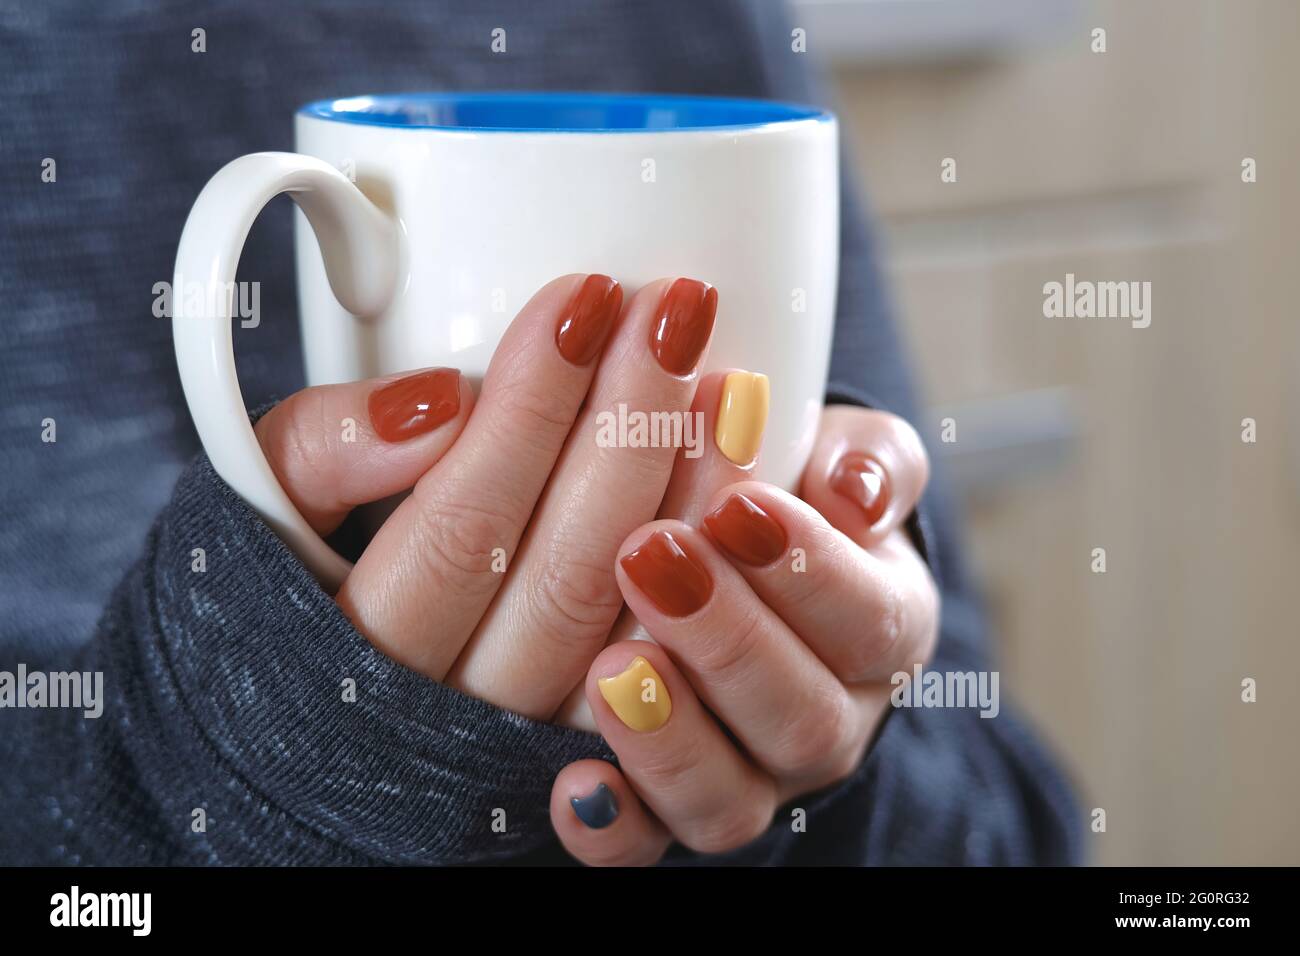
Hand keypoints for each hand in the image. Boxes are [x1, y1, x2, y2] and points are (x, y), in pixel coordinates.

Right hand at [250, 273, 721, 719]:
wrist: (314, 722)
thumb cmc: (282, 581)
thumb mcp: (256, 504)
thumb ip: (317, 450)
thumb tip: (436, 403)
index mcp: (355, 651)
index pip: (461, 526)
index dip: (532, 407)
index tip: (583, 299)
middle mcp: (454, 716)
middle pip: (565, 572)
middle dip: (629, 428)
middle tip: (674, 309)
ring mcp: (531, 744)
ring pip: (632, 632)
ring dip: (691, 502)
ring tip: (729, 380)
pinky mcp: (594, 749)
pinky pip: (674, 682)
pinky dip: (716, 585)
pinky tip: (743, 490)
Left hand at [549, 405, 939, 863]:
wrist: (750, 572)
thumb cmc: (792, 498)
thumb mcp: (840, 460)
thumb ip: (865, 460)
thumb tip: (855, 487)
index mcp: (884, 631)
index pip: (870, 618)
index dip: (808, 570)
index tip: (735, 505)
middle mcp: (829, 722)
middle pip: (803, 717)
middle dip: (726, 640)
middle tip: (649, 558)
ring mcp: (754, 779)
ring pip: (731, 800)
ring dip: (670, 738)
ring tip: (611, 666)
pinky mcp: (675, 811)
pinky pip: (649, 845)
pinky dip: (615, 827)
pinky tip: (576, 785)